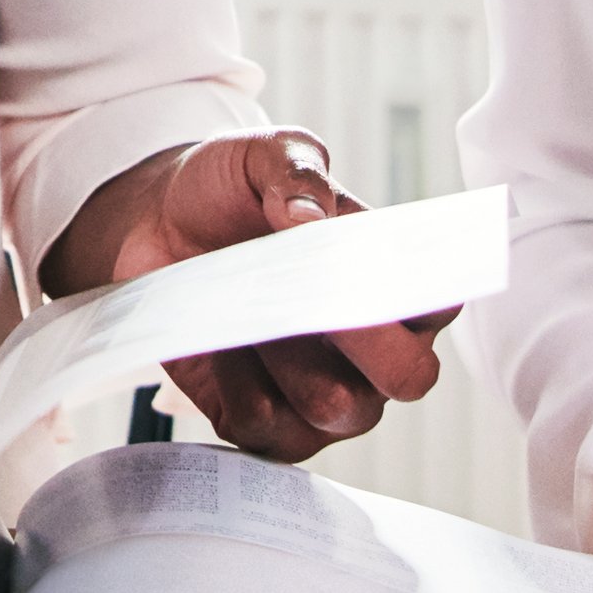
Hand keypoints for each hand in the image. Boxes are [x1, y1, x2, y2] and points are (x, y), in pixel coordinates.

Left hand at [61, 131, 442, 464]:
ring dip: (291, 366)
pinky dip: (240, 394)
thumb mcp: (259, 156)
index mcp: (392, 281)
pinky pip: (270, 437)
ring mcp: (325, 393)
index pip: (439, 302)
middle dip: (366, 346)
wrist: (153, 226)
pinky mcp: (266, 424)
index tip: (362, 269)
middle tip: (310, 303)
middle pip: (409, 376)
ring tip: (244, 314)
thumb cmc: (229, 191)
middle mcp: (373, 349)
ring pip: (340, 411)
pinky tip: (217, 348)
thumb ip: (294, 171)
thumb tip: (307, 215)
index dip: (415, 295)